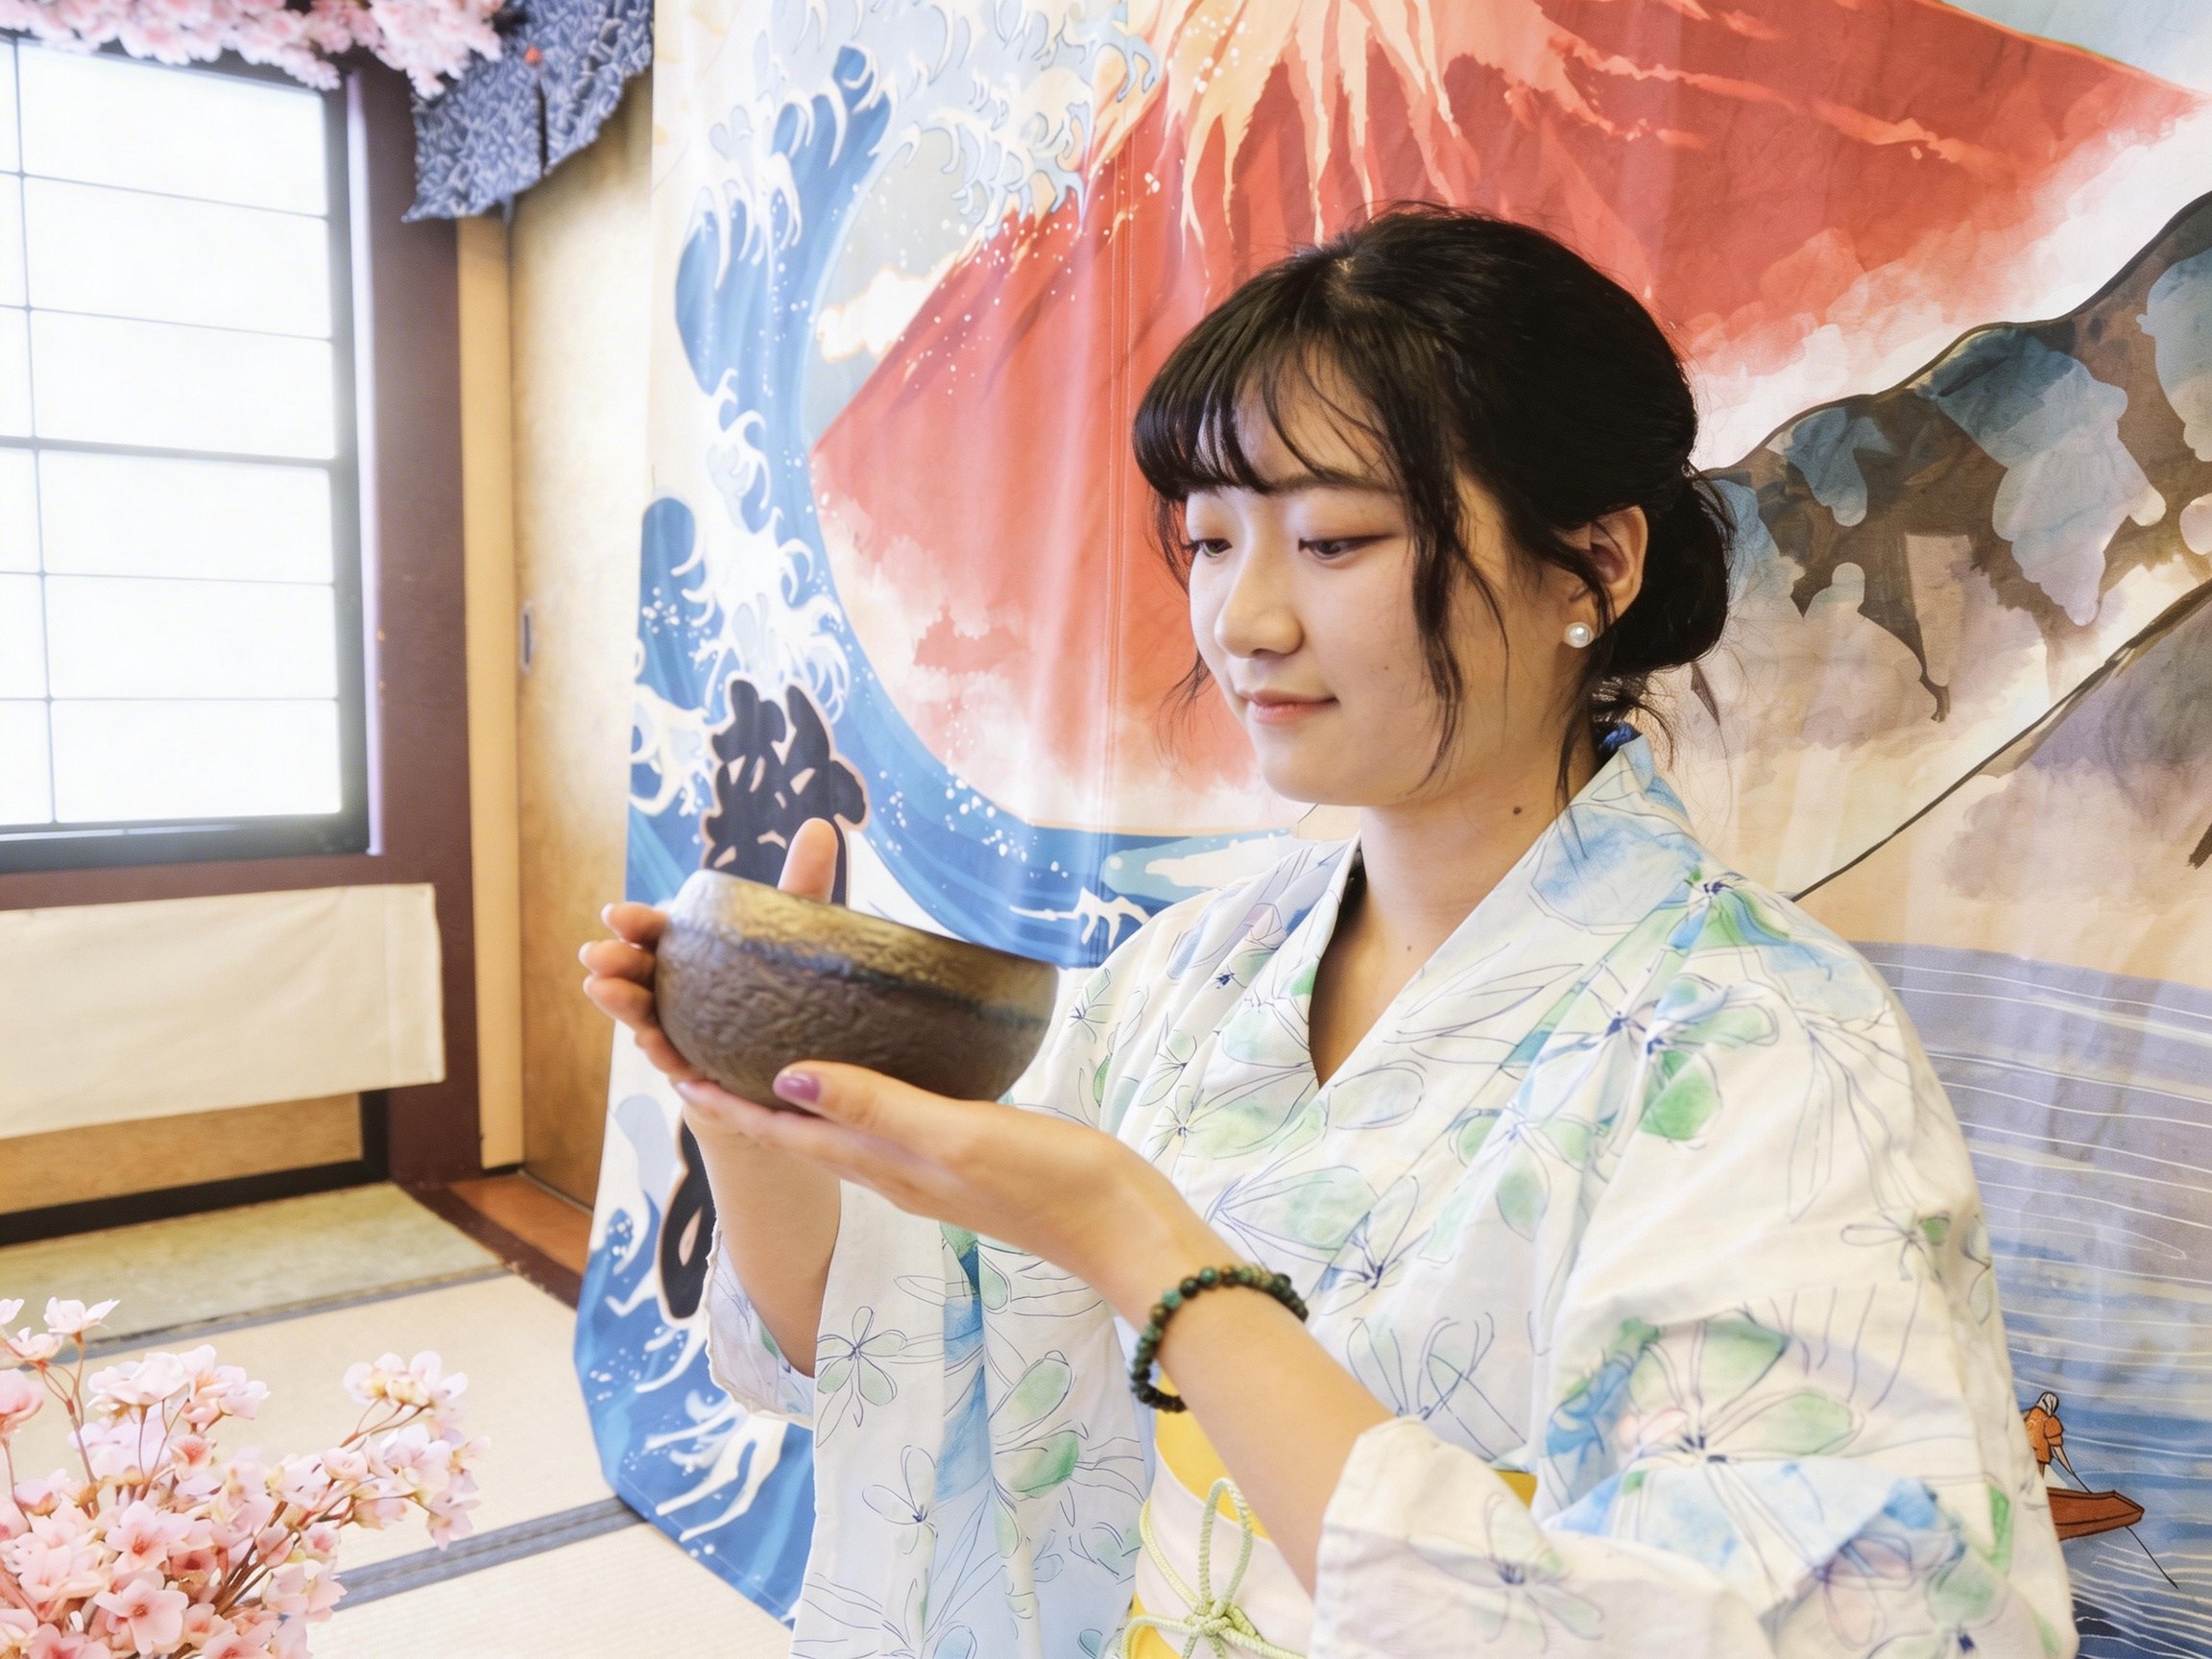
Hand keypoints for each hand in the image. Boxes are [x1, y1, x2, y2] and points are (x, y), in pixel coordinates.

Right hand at [581, 819, 842, 1090]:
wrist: (809, 1044)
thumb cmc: (791, 975)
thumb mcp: (798, 927)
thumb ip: (803, 881)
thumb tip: (819, 826)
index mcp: (694, 947)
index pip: (658, 930)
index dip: (635, 922)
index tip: (615, 914)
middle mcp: (681, 987)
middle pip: (642, 972)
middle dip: (616, 962)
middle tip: (595, 954)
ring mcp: (685, 1028)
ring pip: (648, 1015)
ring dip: (624, 1004)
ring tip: (601, 990)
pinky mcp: (702, 1065)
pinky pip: (680, 1062)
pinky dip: (664, 1052)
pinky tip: (652, 1042)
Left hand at [681, 1063, 1228, 1322]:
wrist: (1123, 1230)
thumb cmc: (1049, 1181)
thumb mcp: (957, 1135)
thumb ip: (877, 1106)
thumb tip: (783, 1077)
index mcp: (880, 1165)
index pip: (777, 1133)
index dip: (720, 1102)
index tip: (665, 1063)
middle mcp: (889, 1171)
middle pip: (792, 1133)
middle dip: (738, 1096)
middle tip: (692, 1046)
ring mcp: (923, 1169)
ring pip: (832, 1129)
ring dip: (787, 1096)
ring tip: (754, 1052)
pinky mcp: (960, 1158)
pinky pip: (879, 1123)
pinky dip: (847, 1095)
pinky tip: (860, 1067)